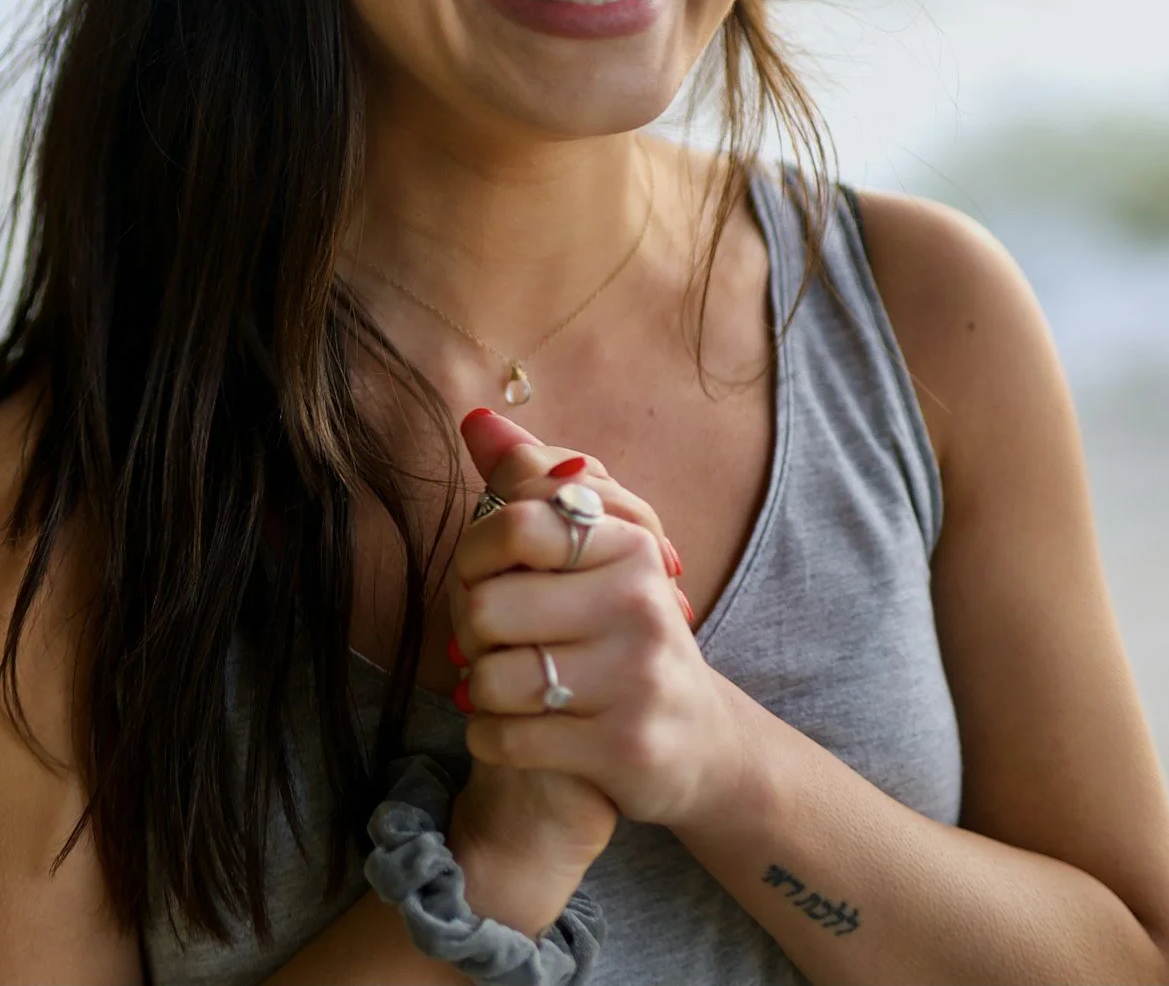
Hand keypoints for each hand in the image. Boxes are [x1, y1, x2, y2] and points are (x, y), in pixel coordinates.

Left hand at [449, 407, 747, 831]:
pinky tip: (517, 728)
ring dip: (481, 689)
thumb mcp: (592, 550)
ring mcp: (636, 679)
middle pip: (486, 607)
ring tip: (508, 686)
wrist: (697, 740)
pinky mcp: (622, 747)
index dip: (474, 554)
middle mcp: (641, 605)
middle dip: (471, 632)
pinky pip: (503, 736)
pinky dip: (491, 736)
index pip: (514, 525)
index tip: (485, 575)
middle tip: (494, 644)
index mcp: (629, 545)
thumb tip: (476, 421)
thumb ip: (532, 481)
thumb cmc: (622, 631)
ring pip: (490, 678)